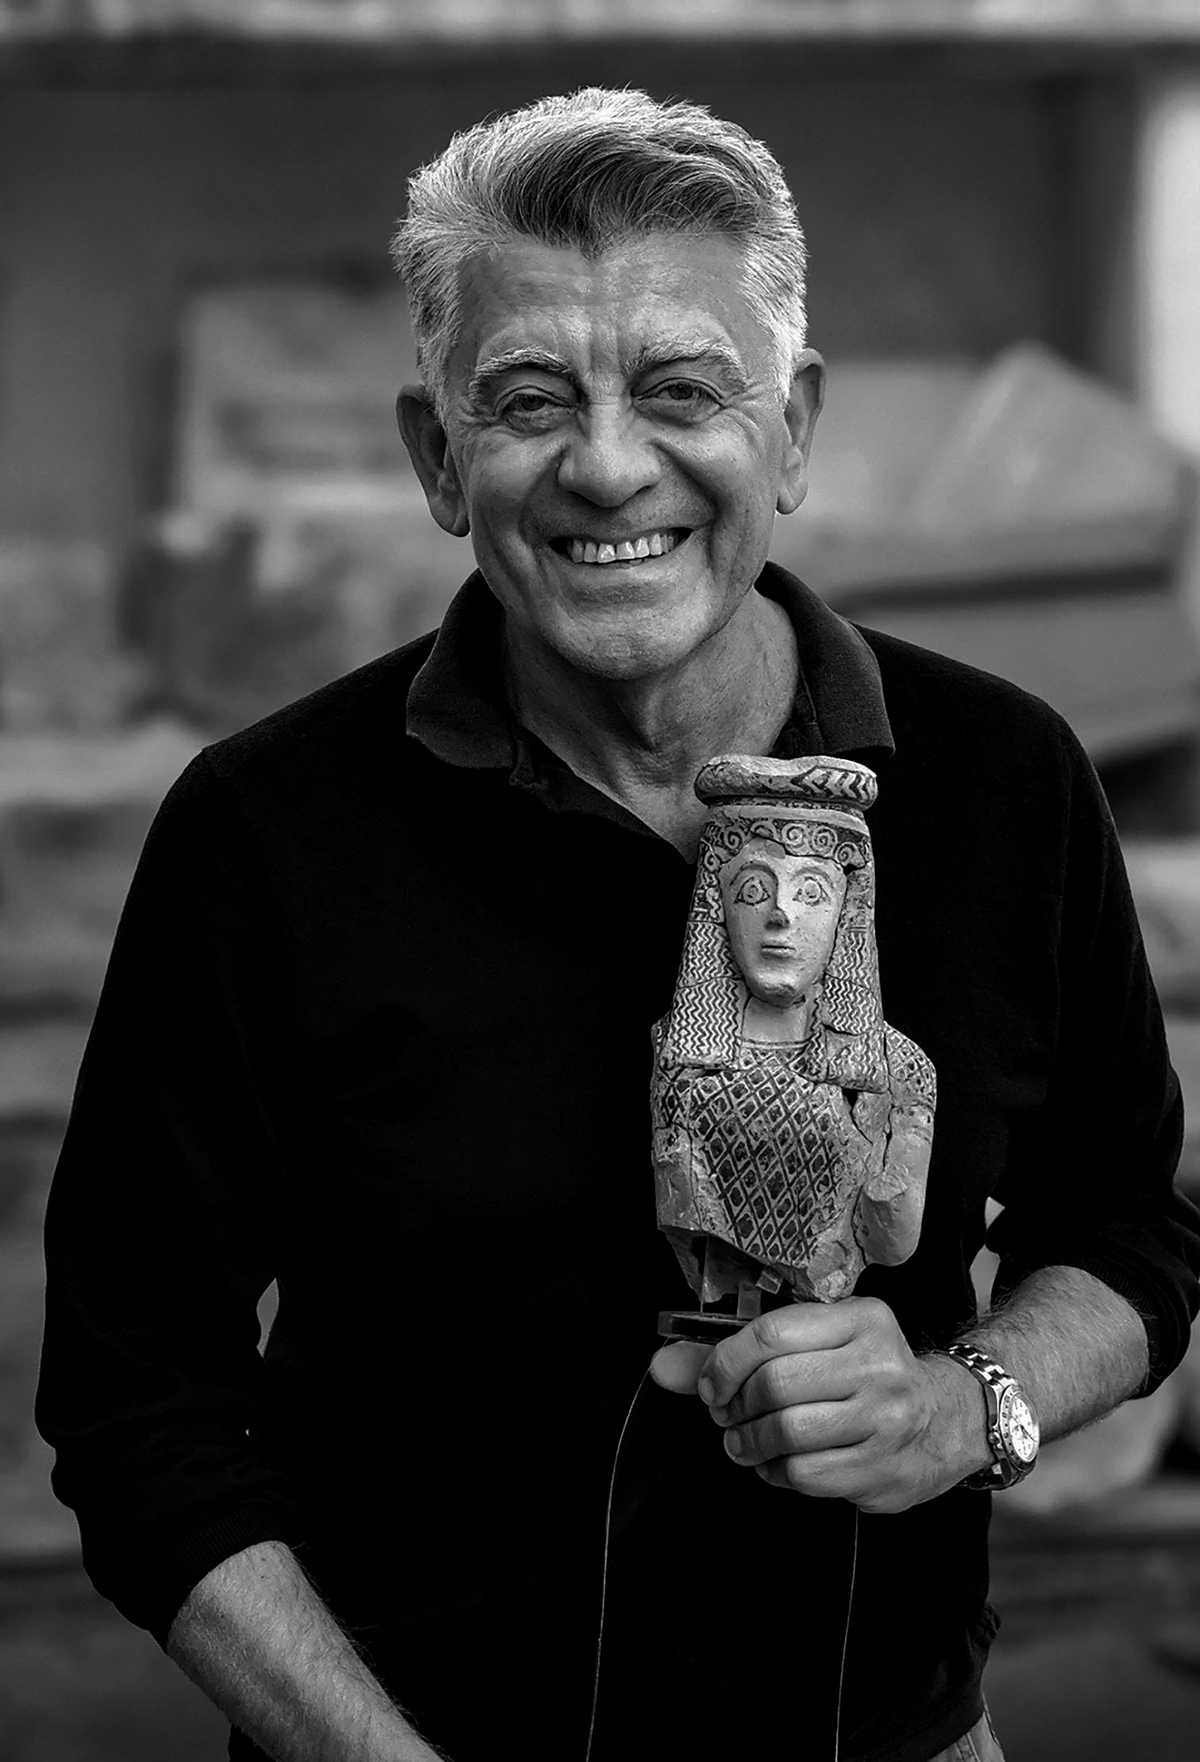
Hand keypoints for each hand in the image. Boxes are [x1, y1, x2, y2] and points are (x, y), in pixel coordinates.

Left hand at [649, 1297, 985, 1512]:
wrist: (946, 1419)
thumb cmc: (866, 1372)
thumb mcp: (818, 1342)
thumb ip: (739, 1352)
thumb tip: (662, 1368)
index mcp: (861, 1319)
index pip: (772, 1333)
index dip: (725, 1362)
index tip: (711, 1384)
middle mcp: (879, 1365)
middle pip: (776, 1385)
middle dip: (735, 1406)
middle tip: (725, 1415)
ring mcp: (885, 1421)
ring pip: (787, 1434)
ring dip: (748, 1443)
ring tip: (742, 1442)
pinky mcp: (882, 1470)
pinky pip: (805, 1475)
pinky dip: (775, 1472)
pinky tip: (776, 1463)